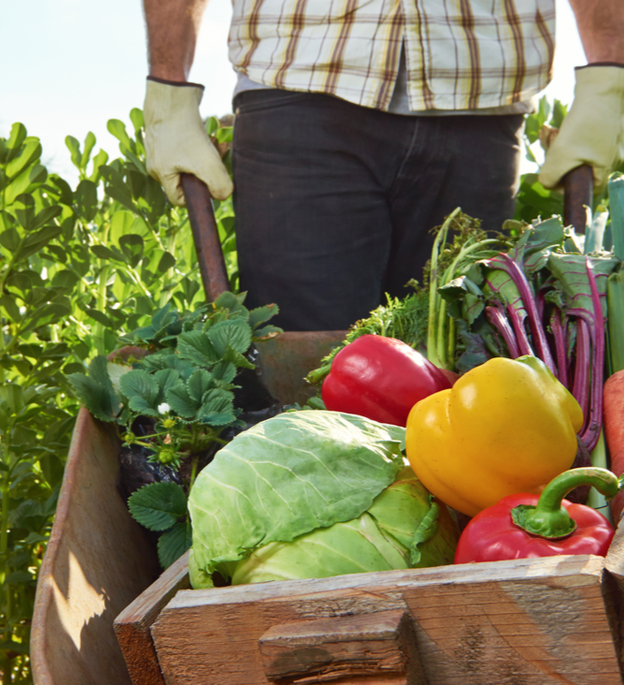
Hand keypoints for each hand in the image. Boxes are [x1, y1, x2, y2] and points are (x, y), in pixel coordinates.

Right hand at [143, 78, 233, 205]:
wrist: (172, 91)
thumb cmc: (184, 129)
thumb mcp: (207, 163)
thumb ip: (219, 185)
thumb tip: (223, 195)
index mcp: (160, 174)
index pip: (179, 199)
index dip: (198, 197)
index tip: (212, 183)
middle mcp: (157, 162)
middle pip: (188, 179)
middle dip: (208, 172)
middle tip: (219, 158)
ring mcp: (162, 147)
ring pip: (191, 162)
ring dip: (208, 156)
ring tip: (217, 144)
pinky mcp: (169, 133)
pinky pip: (189, 147)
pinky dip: (202, 144)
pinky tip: (211, 135)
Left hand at [539, 65, 623, 191]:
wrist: (601, 86)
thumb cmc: (584, 124)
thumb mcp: (561, 156)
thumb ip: (550, 178)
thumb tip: (547, 184)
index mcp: (604, 168)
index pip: (587, 189)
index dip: (566, 187)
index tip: (553, 175)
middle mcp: (606, 156)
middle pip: (574, 169)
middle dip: (555, 159)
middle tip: (549, 143)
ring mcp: (602, 142)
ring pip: (570, 153)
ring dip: (554, 145)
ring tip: (547, 132)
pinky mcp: (595, 129)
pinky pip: (573, 140)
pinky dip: (560, 136)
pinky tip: (549, 128)